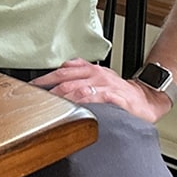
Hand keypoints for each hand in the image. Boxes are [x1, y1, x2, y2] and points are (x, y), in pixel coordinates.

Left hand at [32, 58, 172, 122]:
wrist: (146, 99)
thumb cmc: (119, 91)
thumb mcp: (99, 78)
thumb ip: (79, 74)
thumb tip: (58, 73)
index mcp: (90, 69)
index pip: (61, 71)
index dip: (44, 79)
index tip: (30, 88)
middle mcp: (96, 74)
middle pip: (65, 79)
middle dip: (47, 88)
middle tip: (34, 99)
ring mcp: (105, 85)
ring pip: (77, 88)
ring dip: (60, 97)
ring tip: (48, 105)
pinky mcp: (114, 97)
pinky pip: (95, 97)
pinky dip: (82, 102)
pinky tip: (72, 107)